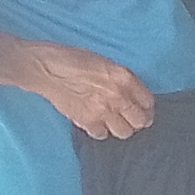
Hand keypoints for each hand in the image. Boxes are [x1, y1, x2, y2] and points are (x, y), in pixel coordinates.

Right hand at [18, 40, 156, 138]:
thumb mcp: (106, 63)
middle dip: (138, 121)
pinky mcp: (86, 121)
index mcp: (125, 78)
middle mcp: (118, 96)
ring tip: (114, 122)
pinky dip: (101, 131)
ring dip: (121, 128)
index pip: (148, 101)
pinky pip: (102, 135)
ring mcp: (103, 111)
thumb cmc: (73, 60)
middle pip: (140, 121)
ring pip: (124, 132)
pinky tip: (97, 124)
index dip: (146, 107)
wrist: (47, 69)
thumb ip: (122, 80)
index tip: (142, 109)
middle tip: (131, 119)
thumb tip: (132, 95)